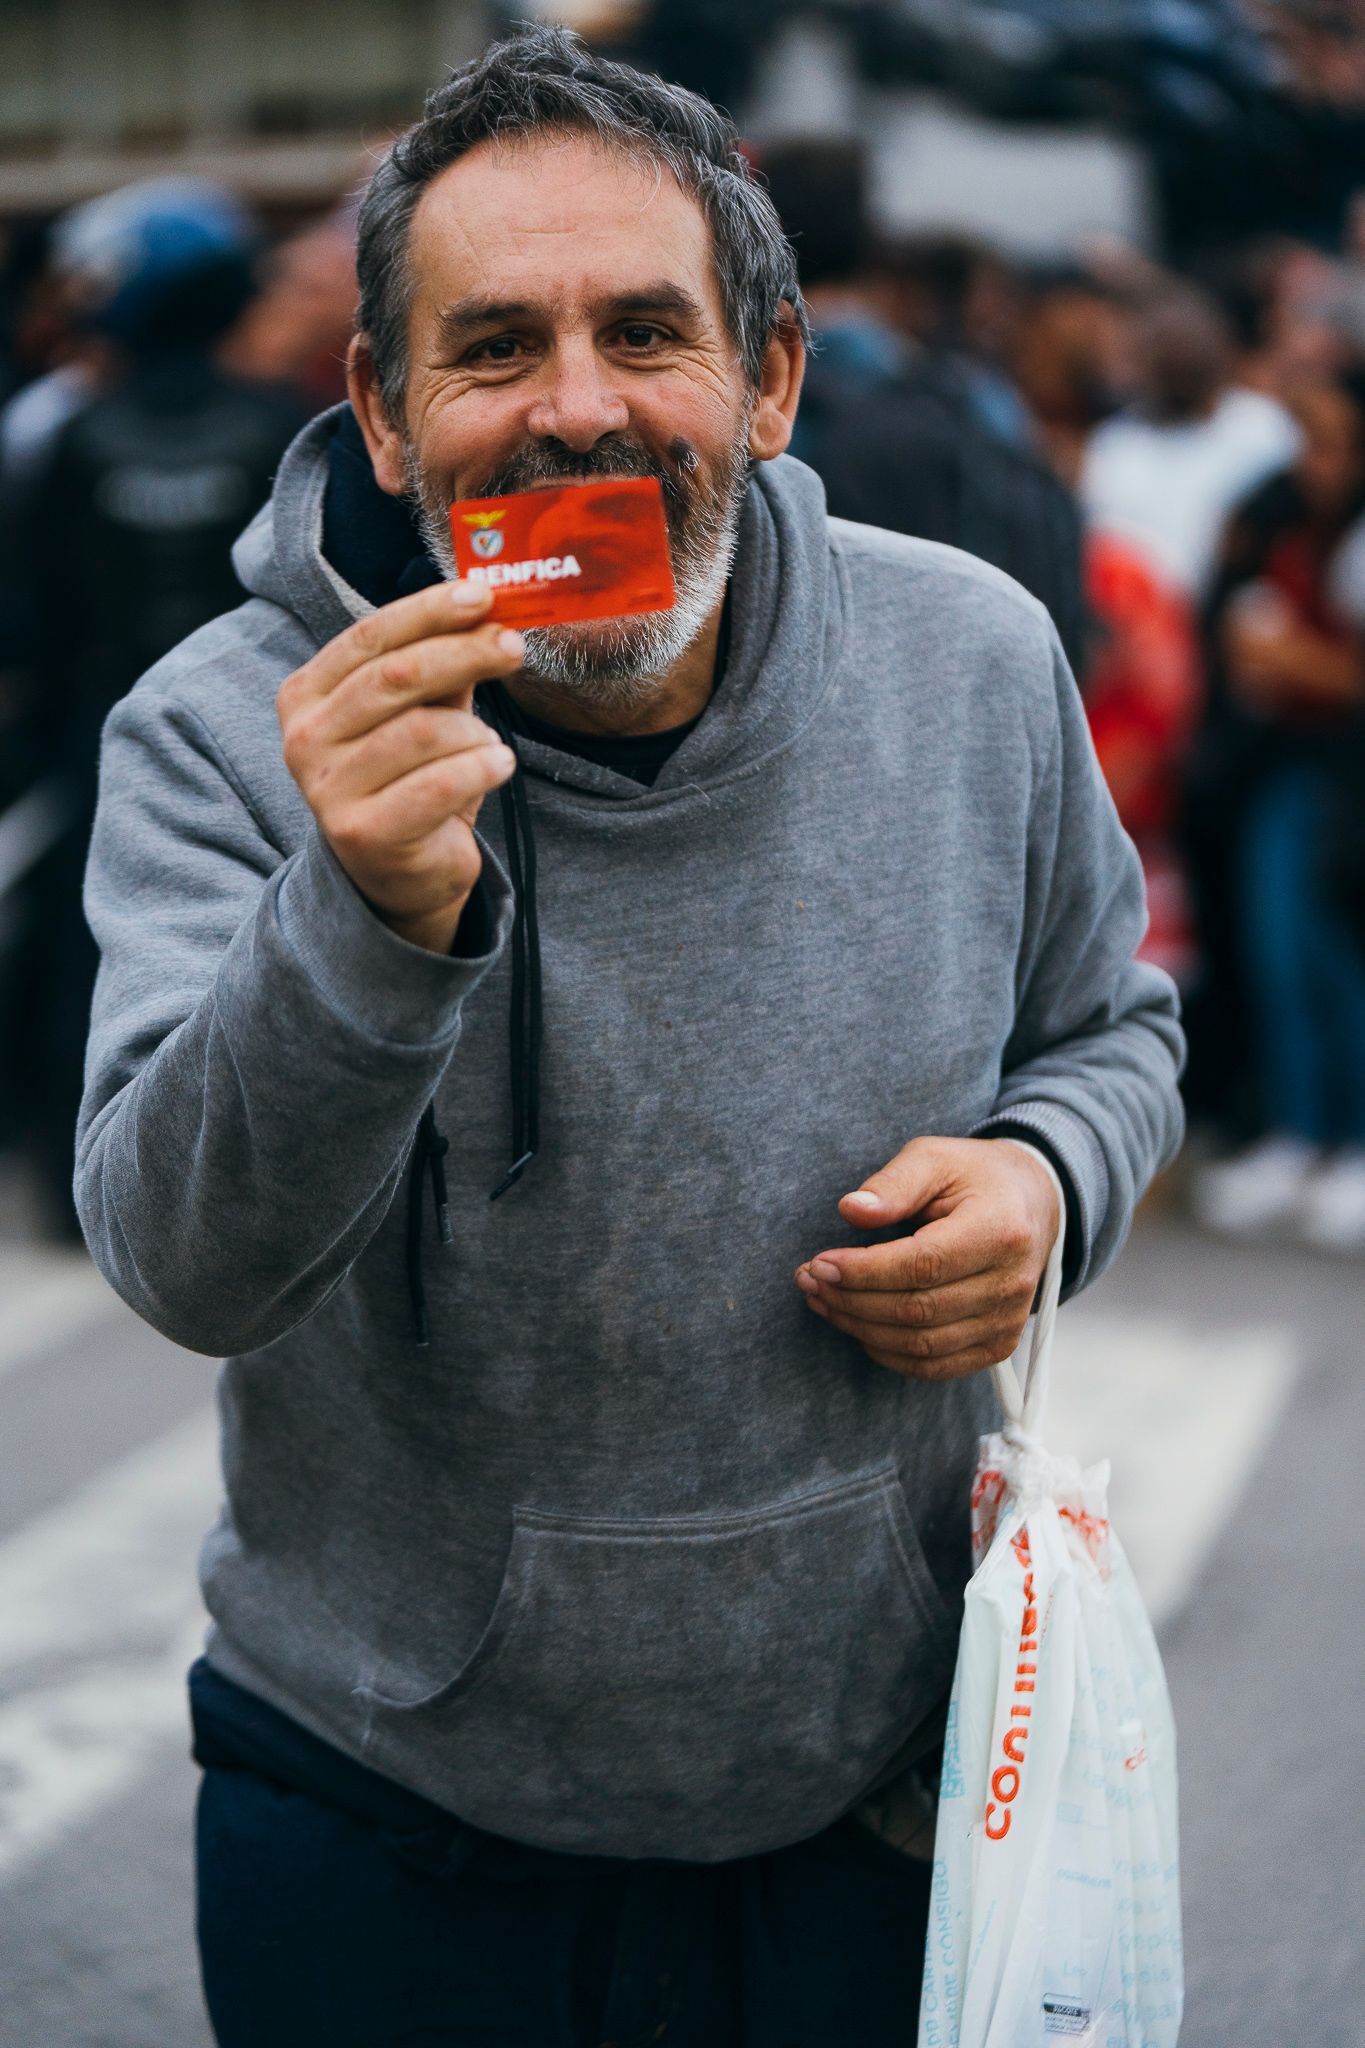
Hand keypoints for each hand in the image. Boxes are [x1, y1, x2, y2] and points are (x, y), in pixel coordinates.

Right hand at [277, 579, 525, 952]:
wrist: (400, 873)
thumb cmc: (411, 780)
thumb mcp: (421, 712)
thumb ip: (440, 665)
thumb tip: (484, 610)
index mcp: (307, 695)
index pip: (370, 636)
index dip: (428, 611)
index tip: (482, 595)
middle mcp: (305, 739)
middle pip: (395, 676)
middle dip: (464, 653)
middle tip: (513, 647)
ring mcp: (328, 789)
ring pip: (423, 731)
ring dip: (475, 731)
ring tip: (490, 744)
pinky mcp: (364, 833)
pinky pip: (439, 784)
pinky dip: (482, 767)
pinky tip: (499, 767)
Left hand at [794, 1137, 1059, 1380]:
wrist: (1032, 1205)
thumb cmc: (974, 1178)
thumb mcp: (935, 1158)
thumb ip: (894, 1183)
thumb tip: (850, 1210)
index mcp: (1000, 1230)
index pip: (923, 1265)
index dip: (864, 1271)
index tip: (819, 1263)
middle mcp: (1011, 1283)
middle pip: (917, 1309)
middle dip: (851, 1300)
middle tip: (809, 1280)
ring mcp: (1008, 1321)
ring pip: (921, 1344)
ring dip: (861, 1328)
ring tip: (822, 1301)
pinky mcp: (998, 1345)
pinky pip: (935, 1366)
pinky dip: (889, 1354)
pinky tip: (858, 1327)